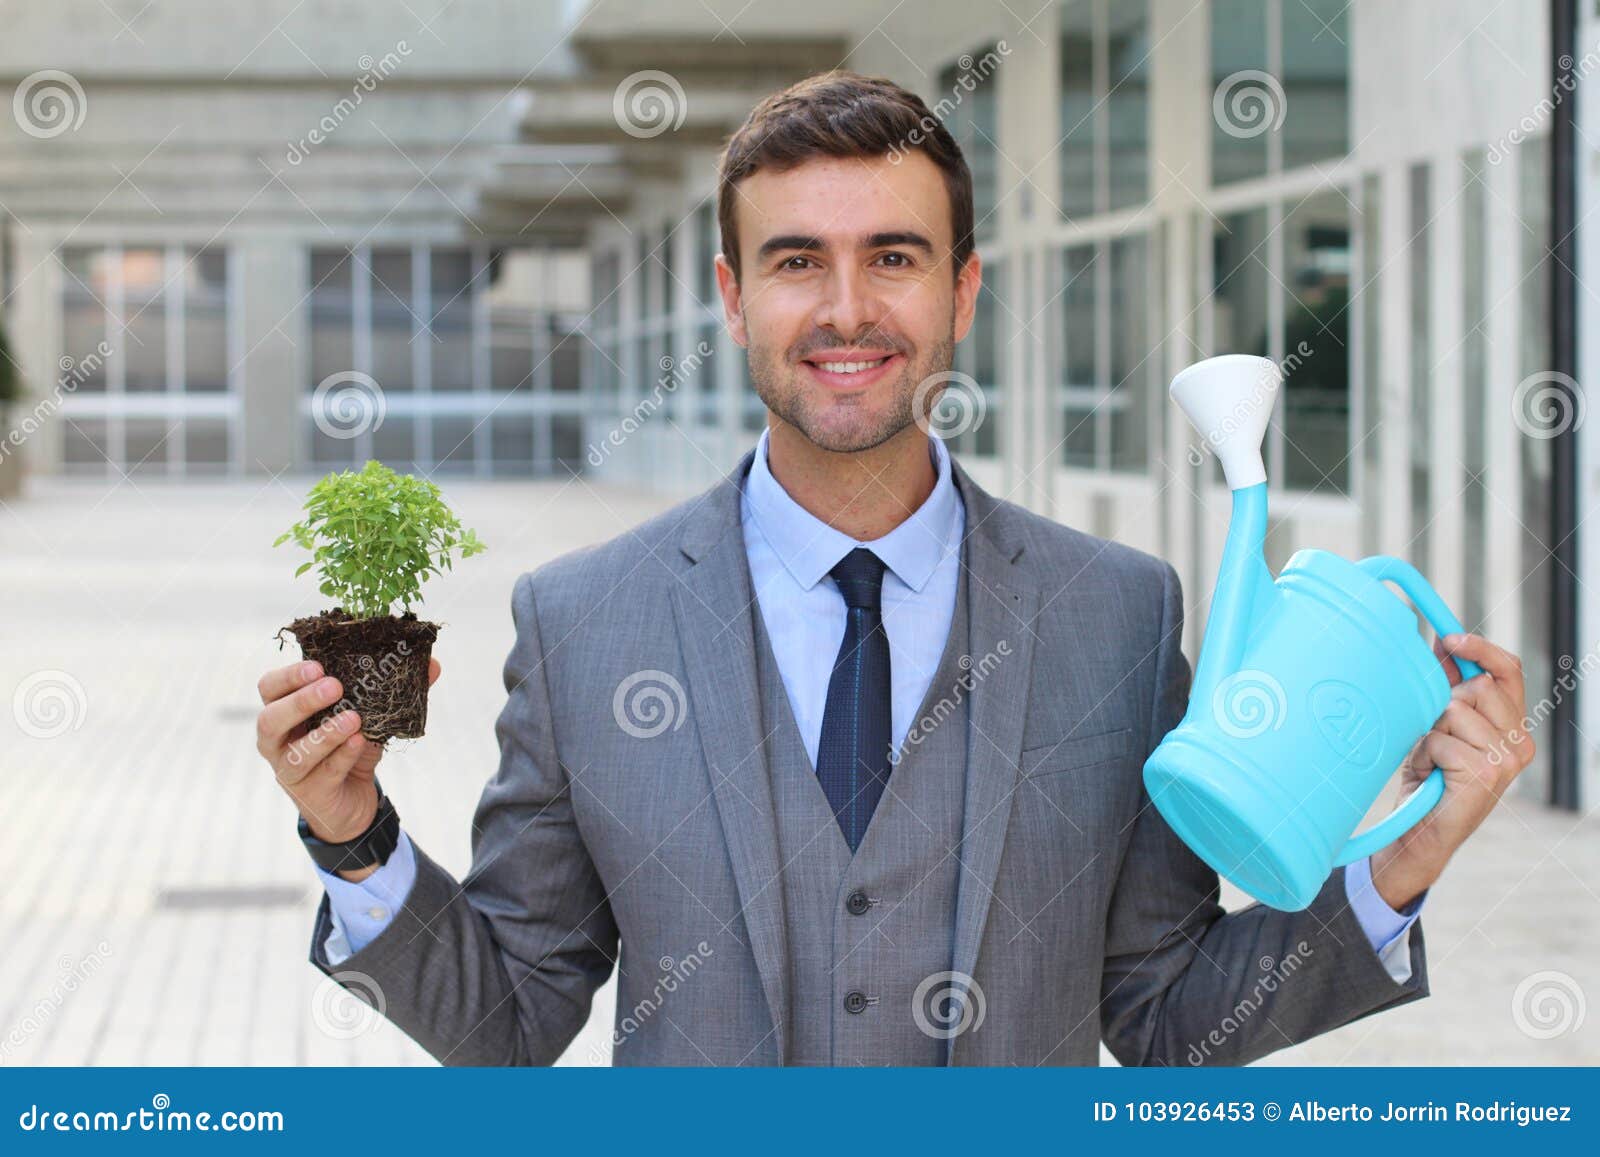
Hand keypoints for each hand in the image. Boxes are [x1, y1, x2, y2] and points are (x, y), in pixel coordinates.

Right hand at [255, 656, 441, 878]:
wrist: (353, 802)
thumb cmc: (350, 749)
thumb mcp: (369, 717)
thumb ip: (393, 691)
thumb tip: (432, 665)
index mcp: (285, 713)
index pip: (269, 689)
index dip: (288, 676)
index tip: (318, 666)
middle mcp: (278, 742)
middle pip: (270, 719)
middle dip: (302, 701)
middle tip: (334, 686)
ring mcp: (290, 770)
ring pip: (296, 752)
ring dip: (326, 733)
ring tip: (353, 718)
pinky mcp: (311, 794)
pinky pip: (324, 774)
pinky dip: (342, 756)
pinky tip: (359, 743)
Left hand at [1369, 633, 1533, 908]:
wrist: (1420, 831)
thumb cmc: (1429, 777)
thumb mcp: (1438, 725)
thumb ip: (1447, 687)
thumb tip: (1441, 642)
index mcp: (1512, 725)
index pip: (1508, 670)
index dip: (1480, 649)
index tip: (1449, 638)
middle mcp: (1519, 741)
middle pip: (1476, 686)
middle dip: (1442, 704)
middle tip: (1433, 736)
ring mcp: (1508, 758)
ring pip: (1455, 709)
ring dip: (1431, 731)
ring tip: (1432, 759)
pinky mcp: (1487, 772)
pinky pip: (1441, 737)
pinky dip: (1425, 752)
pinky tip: (1431, 774)